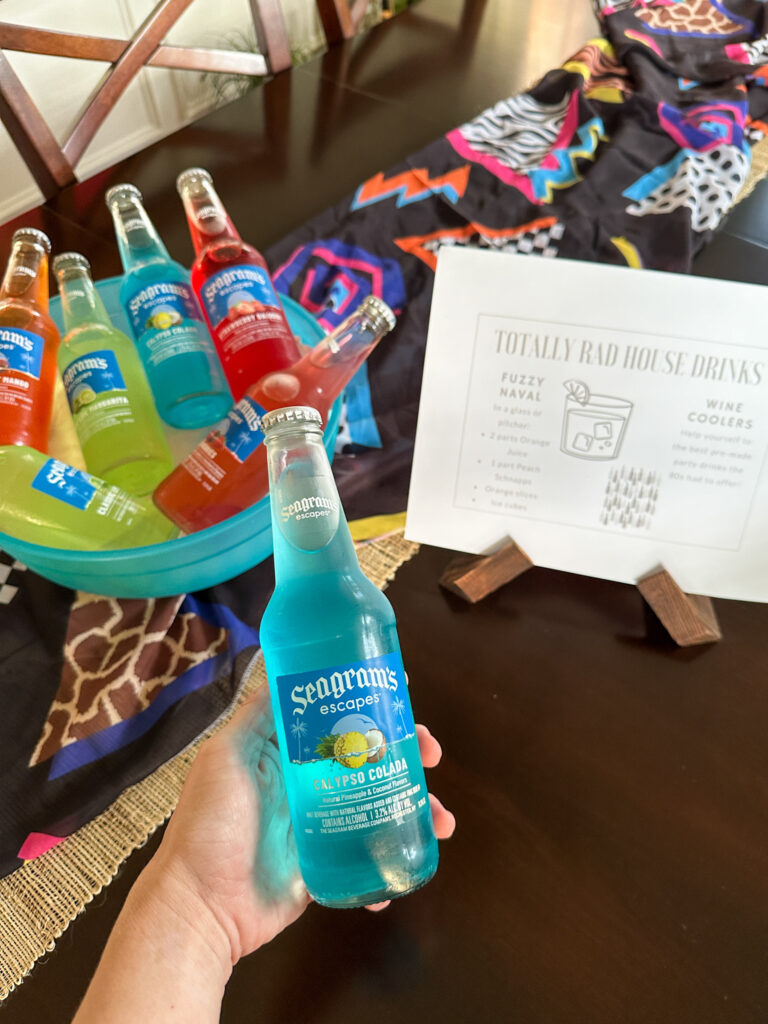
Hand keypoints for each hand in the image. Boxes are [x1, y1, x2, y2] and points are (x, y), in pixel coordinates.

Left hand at [153, 681, 454, 963]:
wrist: (201, 906)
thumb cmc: (209, 825)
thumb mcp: (226, 755)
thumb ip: (257, 716)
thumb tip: (285, 669)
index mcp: (284, 752)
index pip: (336, 717)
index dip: (371, 704)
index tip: (404, 693)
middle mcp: (305, 782)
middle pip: (367, 756)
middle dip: (406, 752)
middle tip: (431, 753)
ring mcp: (320, 823)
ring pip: (378, 803)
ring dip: (415, 806)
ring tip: (441, 818)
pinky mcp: (327, 862)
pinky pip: (369, 855)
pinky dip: (393, 859)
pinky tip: (412, 862)